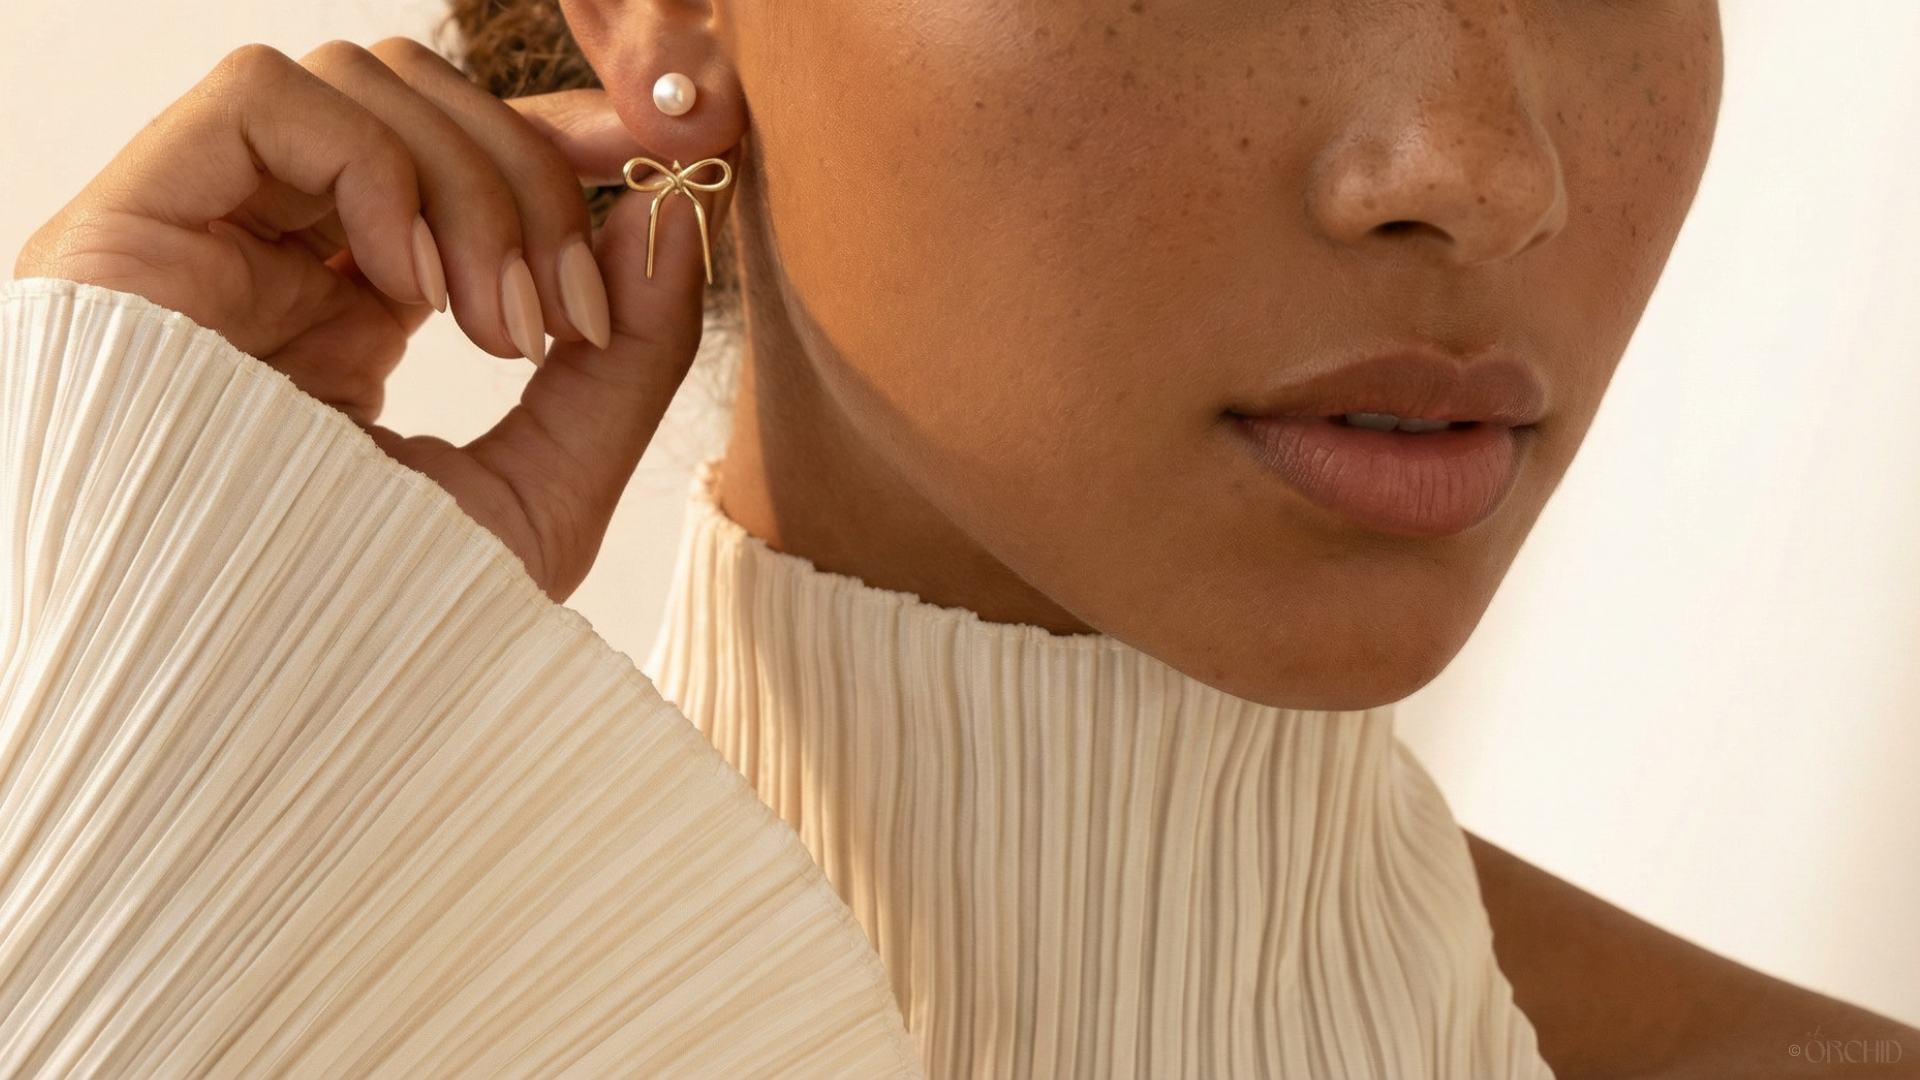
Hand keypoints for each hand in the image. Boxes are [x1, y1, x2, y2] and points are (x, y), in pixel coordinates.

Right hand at [13, 39, 732, 601]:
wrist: (251, 724)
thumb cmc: (378, 642)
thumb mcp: (543, 496)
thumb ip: (623, 365)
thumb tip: (671, 214)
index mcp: (348, 314)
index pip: (454, 166)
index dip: (558, 145)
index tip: (659, 169)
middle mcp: (267, 265)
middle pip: (418, 110)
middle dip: (531, 182)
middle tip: (568, 312)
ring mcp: (196, 243)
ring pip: (355, 87)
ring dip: (470, 187)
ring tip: (497, 332)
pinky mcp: (123, 230)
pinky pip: (262, 101)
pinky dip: (376, 168)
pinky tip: (409, 289)